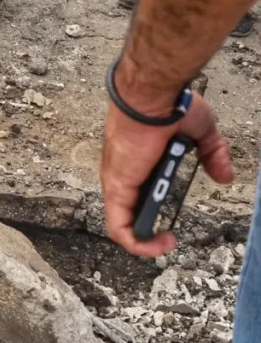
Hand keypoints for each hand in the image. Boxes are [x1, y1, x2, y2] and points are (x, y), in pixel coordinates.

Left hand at [101, 92, 232, 257]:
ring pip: (121, 224)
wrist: (152, 97)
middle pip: (128, 212)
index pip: (137, 195)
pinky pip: (119, 225)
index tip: (170, 221)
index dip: (150, 211)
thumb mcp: (199, 133)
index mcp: (140, 164)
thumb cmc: (170, 107)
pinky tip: (158, 244)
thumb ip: (213, 154)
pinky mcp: (117, 188)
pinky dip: (135, 242)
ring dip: (143, 242)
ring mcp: (118, 183)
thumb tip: (224, 176)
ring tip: (165, 244)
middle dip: (146, 231)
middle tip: (167, 238)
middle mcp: (125, 176)